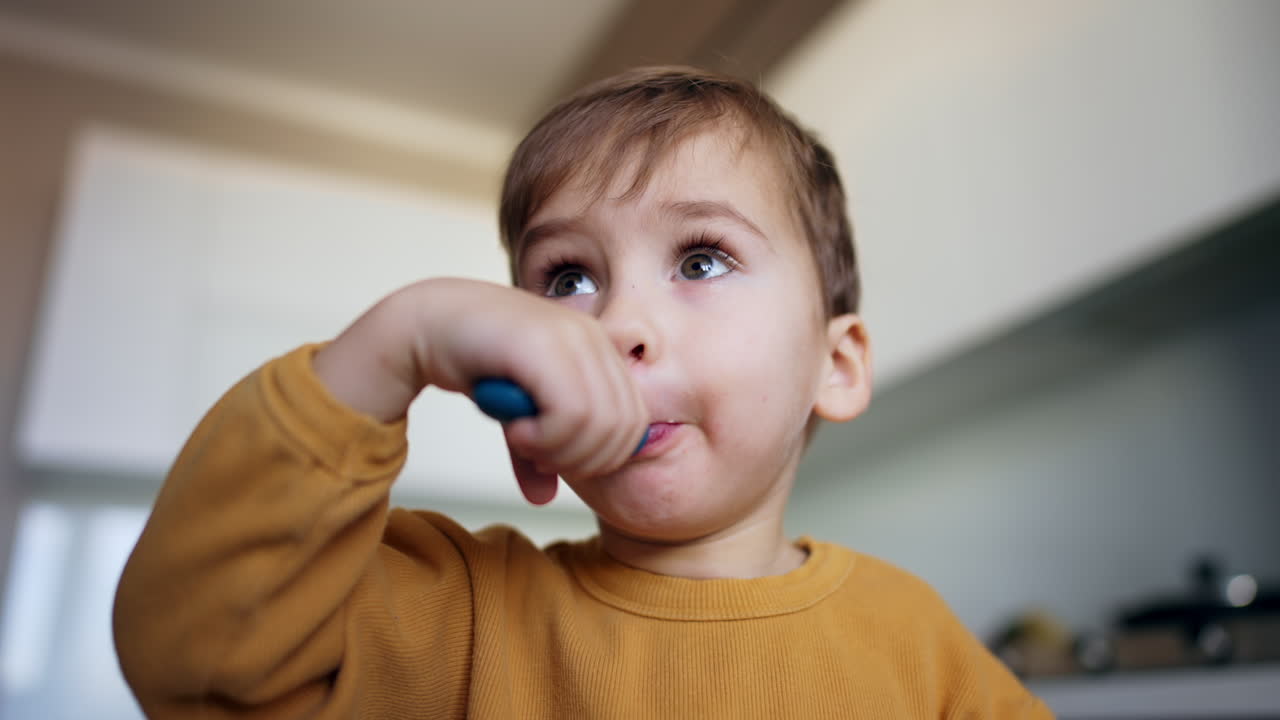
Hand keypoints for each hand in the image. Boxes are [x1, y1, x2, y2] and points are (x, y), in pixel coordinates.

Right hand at [314, 278, 647, 503]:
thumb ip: (538, 450)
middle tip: (540, 457)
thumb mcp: (517, 414)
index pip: (635, 423)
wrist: (429, 323)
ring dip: (560, 450)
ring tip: (524, 443)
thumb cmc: (476, 363)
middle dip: (584, 460)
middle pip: (625, 428)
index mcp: (600, 350)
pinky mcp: (544, 343)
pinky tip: (517, 431)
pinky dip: (545, 438)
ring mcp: (572, 336)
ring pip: (599, 424)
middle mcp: (593, 338)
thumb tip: (543, 499)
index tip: (556, 459)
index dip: (602, 457)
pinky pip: (571, 412)